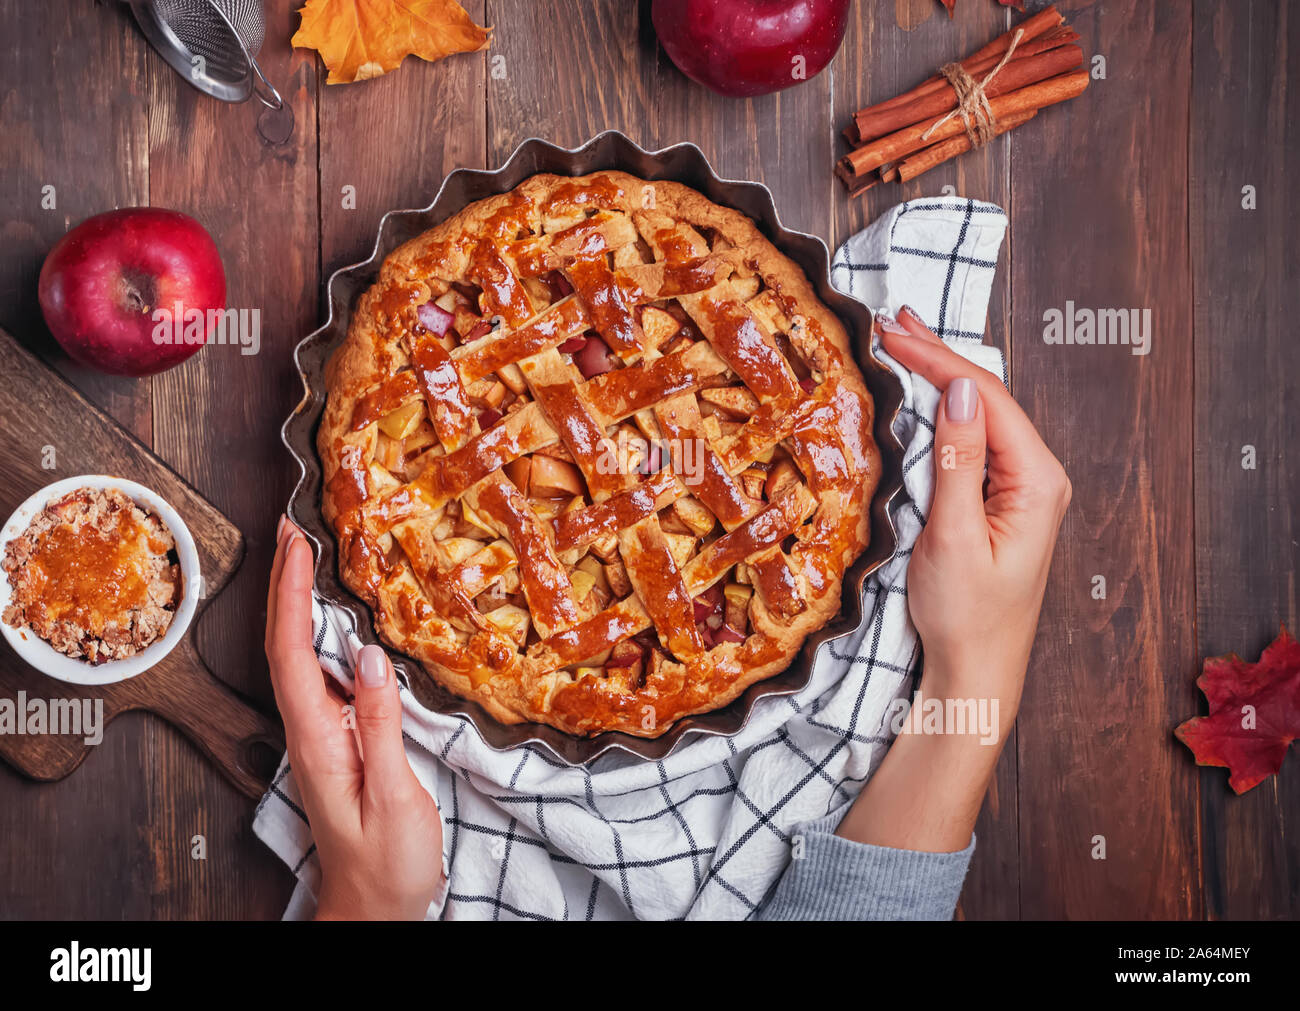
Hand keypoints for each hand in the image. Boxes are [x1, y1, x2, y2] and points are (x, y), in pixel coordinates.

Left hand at [265, 517, 444, 919]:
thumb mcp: (393, 796)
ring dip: (297, 602)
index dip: (289, 594)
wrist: (374, 907)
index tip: (297, 544)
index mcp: (316, 739)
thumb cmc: (387, 863)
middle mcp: (309, 731)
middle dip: (284, 582)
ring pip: (297, 655)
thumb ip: (380, 727)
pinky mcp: (338, 739)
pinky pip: (319, 673)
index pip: (290, 653)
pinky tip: (334, 617)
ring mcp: (320, 734)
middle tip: (295, 528)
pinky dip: (318, 633)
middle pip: (282, 645)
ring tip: (308, 556)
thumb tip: (370, 657)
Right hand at [836, 306, 1069, 851]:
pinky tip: (925, 394)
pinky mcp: (1000, 502)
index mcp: (1037, 481)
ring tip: (905, 342)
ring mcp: (1021, 489)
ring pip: (980, 416)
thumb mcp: (953, 536)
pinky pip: (974, 442)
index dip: (939, 361)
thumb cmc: (967, 616)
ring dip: (941, 378)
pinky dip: (944, 412)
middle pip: (987, 399)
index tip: (893, 336)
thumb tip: (956, 394)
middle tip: (893, 321)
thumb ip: (958, 462)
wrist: (976, 672)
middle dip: (940, 357)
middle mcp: (1037, 477)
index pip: (987, 400)